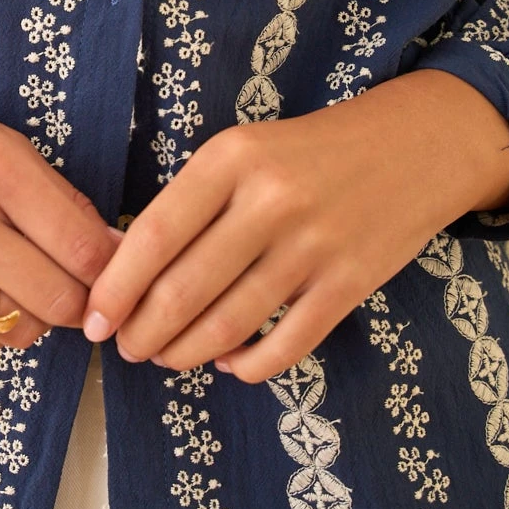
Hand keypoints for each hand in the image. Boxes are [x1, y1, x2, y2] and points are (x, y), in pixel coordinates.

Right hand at [0, 35, 122, 364]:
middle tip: (71, 287)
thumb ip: (57, 198)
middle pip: (59, 300)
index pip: (86, 249)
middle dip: (78, 301)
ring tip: (21, 290)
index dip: (114, 270)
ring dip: (32, 319)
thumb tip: (116, 253)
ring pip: (15, 330)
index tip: (115, 272)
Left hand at [80, 70, 508, 382]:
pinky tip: (230, 361)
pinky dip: (249, 364)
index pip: (154, 235)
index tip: (94, 318)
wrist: (414, 144)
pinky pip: (287, 344)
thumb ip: (194, 203)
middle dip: (143, 331)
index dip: (116, 287)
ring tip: (165, 356)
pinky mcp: (350, 284)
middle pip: (184, 289)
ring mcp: (313, 245)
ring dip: (186, 352)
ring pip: (229, 324)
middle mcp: (269, 200)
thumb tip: (129, 270)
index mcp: (230, 158)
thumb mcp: (244, 152)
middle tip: (126, 348)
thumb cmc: (309, 151)